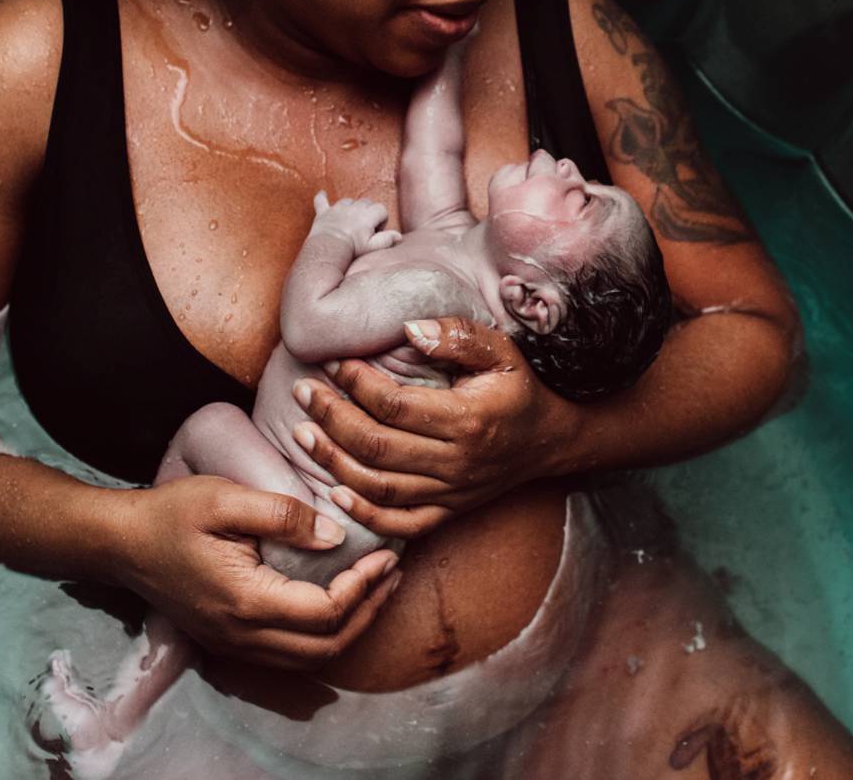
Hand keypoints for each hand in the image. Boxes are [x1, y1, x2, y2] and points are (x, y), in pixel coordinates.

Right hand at [116, 475, 402, 670]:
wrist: (120, 544)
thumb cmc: (170, 514)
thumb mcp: (224, 498)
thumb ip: (282, 514)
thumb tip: (335, 535)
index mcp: (246, 601)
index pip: (325, 611)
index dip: (364, 586)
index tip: (385, 554)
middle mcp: (243, 635)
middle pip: (326, 645)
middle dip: (369, 611)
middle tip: (393, 573)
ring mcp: (234, 644)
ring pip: (310, 657)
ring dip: (351, 628)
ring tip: (376, 589)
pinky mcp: (230, 640)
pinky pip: (290, 654)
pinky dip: (324, 635)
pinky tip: (338, 605)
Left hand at [290, 317, 582, 536]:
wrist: (549, 440)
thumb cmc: (519, 388)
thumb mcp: (502, 351)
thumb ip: (457, 336)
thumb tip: (408, 328)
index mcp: (469, 420)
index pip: (396, 406)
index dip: (358, 384)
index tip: (333, 362)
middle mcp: (457, 462)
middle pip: (377, 446)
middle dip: (331, 418)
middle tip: (303, 392)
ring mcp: (452, 492)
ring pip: (379, 486)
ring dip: (333, 462)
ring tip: (302, 434)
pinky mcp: (448, 512)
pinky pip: (401, 524)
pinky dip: (364, 515)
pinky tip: (334, 492)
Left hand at [310, 192, 400, 255]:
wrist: (329, 249)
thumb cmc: (352, 249)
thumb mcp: (373, 247)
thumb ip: (387, 240)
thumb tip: (399, 236)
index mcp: (367, 215)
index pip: (381, 209)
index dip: (382, 219)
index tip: (376, 231)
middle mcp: (353, 208)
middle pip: (366, 202)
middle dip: (368, 212)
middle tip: (365, 229)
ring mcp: (338, 209)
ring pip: (348, 201)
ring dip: (351, 208)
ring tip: (350, 222)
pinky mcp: (324, 213)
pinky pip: (321, 201)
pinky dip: (322, 198)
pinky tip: (322, 194)